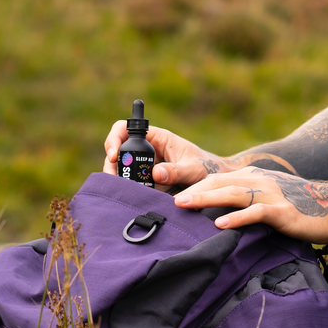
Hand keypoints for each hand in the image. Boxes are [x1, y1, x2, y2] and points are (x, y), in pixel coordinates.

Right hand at [101, 122, 232, 187]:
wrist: (216, 184)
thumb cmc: (207, 168)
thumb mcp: (193, 169)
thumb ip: (176, 171)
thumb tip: (155, 173)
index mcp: (157, 138)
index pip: (126, 128)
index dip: (114, 138)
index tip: (113, 155)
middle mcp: (148, 149)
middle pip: (118, 150)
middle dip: (112, 164)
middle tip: (114, 181)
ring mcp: (145, 165)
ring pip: (121, 168)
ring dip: (117, 179)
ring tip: (122, 192)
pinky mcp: (146, 181)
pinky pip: (130, 183)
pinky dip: (126, 190)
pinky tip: (129, 198)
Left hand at [173, 167, 327, 242]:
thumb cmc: (303, 207)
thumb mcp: (272, 198)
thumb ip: (249, 201)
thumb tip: (221, 216)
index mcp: (256, 177)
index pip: (219, 178)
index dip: (196, 185)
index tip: (173, 195)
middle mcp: (261, 181)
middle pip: (220, 182)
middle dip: (194, 190)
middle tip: (169, 200)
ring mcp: (271, 195)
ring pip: (233, 193)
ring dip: (207, 198)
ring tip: (185, 205)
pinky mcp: (282, 211)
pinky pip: (256, 213)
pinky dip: (237, 218)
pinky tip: (221, 225)